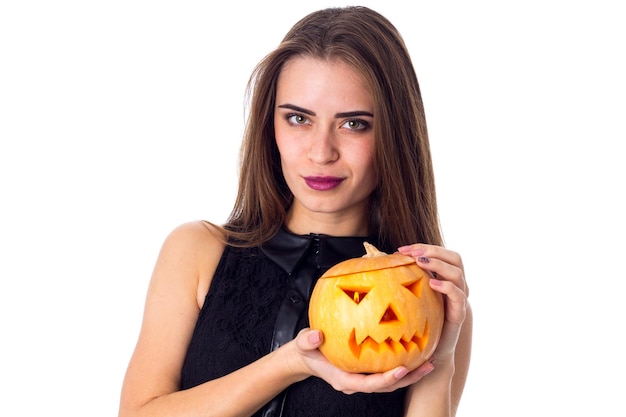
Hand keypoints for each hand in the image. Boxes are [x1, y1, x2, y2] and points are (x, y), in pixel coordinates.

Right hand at [290, 328, 435, 393]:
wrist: (307, 356)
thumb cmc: (307, 349)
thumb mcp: (304, 343)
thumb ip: (308, 341)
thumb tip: (316, 336)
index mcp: (344, 380)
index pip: (369, 384)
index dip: (386, 379)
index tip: (402, 369)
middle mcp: (357, 382)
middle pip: (386, 386)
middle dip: (408, 378)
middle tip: (428, 366)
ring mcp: (363, 378)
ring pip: (390, 381)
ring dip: (411, 373)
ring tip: (430, 361)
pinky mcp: (367, 371)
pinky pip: (387, 370)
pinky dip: (403, 364)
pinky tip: (416, 352)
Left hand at [397, 244, 467, 360]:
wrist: (431, 352)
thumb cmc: (418, 322)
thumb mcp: (410, 296)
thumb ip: (403, 279)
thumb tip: (380, 260)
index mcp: (445, 278)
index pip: (441, 254)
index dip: (424, 248)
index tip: (402, 249)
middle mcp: (456, 286)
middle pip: (455, 258)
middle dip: (433, 251)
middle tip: (413, 253)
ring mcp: (459, 299)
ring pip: (458, 273)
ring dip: (439, 264)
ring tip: (420, 263)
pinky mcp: (458, 314)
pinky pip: (458, 296)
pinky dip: (446, 286)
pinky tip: (432, 283)